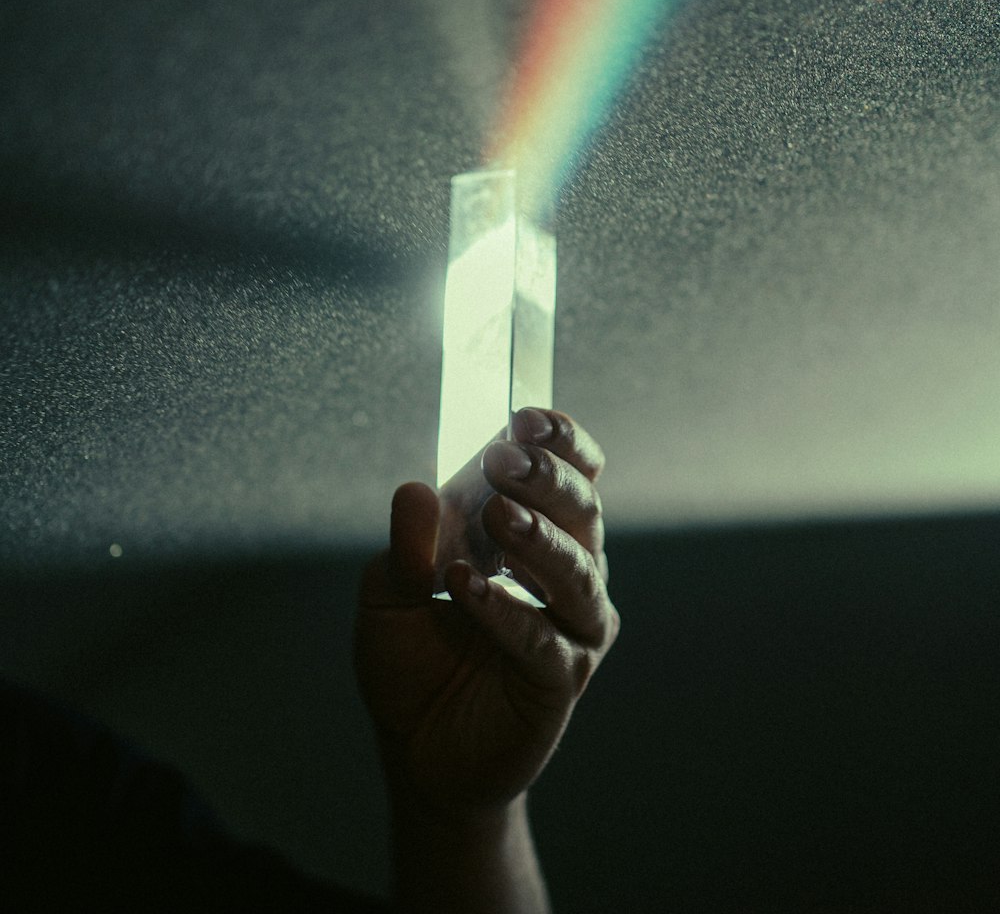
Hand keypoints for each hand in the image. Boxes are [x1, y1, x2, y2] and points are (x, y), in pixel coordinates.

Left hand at [353, 407, 619, 815]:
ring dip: (538, 537)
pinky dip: (506, 610)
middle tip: (504, 459)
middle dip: (547, 478)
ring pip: (576, 571)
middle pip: (583, 511)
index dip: (561, 441)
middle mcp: (571, 573)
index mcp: (542, 534)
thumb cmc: (416, 658)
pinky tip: (467, 586)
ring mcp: (574, 628)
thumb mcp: (390, 593)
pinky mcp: (562, 679)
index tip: (524, 416)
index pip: (574, 474)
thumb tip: (415, 490)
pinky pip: (543, 639)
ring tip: (498, 514)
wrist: (418, 751)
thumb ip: (406, 545)